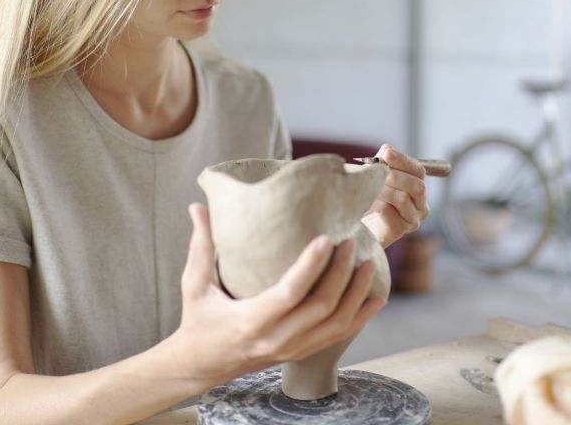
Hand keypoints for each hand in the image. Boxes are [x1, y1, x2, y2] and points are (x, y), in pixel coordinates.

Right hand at [165, 203, 386, 390]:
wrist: (201, 365)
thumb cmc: (198, 319)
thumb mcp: (194, 283)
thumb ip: (200, 244)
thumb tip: (197, 206)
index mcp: (250, 320)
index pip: (289, 293)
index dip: (311, 266)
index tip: (326, 238)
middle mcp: (275, 339)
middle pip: (321, 308)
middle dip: (342, 274)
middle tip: (351, 242)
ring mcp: (290, 350)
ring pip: (336, 325)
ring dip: (357, 294)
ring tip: (368, 263)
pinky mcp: (299, 353)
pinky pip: (337, 336)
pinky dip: (359, 317)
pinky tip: (376, 298)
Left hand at [362, 144, 429, 247]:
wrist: (354, 224)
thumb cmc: (367, 198)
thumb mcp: (375, 176)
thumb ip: (382, 162)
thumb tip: (388, 149)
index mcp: (417, 188)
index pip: (419, 170)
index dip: (403, 160)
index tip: (387, 153)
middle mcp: (420, 205)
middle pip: (417, 185)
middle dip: (394, 176)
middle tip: (374, 173)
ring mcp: (412, 220)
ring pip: (402, 198)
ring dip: (382, 189)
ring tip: (368, 188)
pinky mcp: (398, 231)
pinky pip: (389, 213)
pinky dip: (375, 204)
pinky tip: (365, 203)